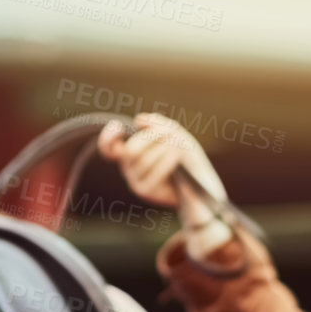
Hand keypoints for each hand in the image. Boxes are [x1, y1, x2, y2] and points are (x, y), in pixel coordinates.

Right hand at [96, 113, 227, 209]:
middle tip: (171, 133)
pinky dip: (164, 161)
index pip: (108, 147)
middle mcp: (129, 167)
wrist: (202, 186)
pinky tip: (176, 155)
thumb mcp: (175, 135)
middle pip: (129, 149)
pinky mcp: (144, 191)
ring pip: (141, 159)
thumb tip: (138, 120)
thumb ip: (157, 124)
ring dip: (163, 147)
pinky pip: (150, 173)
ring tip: (179, 146)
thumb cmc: (187, 158)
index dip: (107, 137)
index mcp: (131, 153)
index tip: (117, 126)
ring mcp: (134, 180)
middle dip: (152, 137)